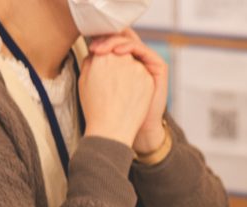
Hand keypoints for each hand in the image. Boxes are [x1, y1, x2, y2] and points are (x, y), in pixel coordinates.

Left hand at [89, 31, 168, 153]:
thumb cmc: (116, 111)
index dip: (101, 40)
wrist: (134, 129)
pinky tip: (117, 52)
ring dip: (116, 42)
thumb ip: (97, 69)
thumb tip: (88, 52)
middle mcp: (137, 60)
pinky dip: (130, 47)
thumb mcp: (102, 86)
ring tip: (103, 50)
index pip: (114, 43)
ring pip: (131, 41)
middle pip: (122, 38)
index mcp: (125, 63)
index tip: (89, 47)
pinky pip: (143, 49)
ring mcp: (148, 62)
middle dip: (107, 39)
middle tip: (95, 47)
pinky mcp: (158, 66)